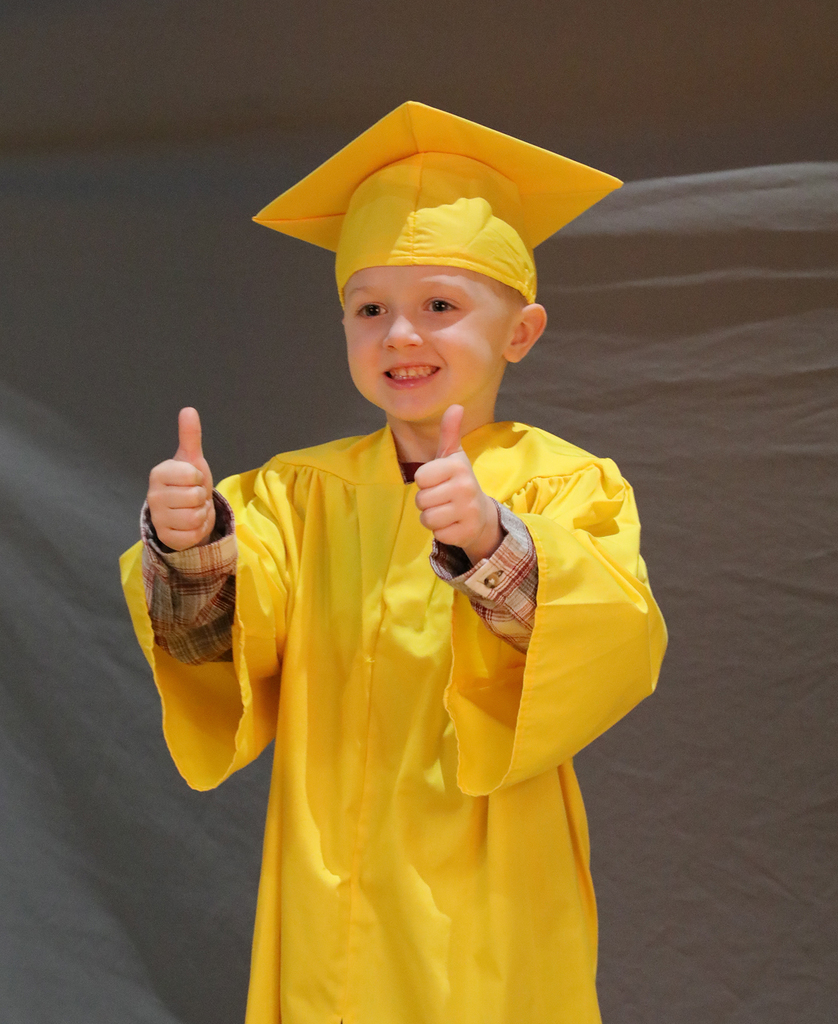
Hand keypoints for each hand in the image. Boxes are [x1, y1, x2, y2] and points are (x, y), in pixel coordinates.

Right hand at [147, 407, 215, 550]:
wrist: (186, 510)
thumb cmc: (188, 482)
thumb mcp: (191, 459)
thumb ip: (190, 436)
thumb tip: (188, 409)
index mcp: (158, 474)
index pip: (192, 475)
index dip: (199, 478)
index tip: (192, 480)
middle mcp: (153, 496)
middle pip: (195, 497)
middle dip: (201, 498)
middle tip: (193, 497)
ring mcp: (158, 518)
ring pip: (195, 517)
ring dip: (201, 514)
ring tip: (193, 509)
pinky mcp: (166, 537)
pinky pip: (193, 534)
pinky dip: (199, 530)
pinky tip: (190, 524)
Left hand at [414, 405, 502, 562]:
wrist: (481, 515)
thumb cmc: (459, 482)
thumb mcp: (453, 457)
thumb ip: (450, 432)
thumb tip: (456, 405)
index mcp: (458, 466)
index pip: (420, 477)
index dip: (425, 482)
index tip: (439, 481)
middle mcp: (465, 487)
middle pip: (421, 500)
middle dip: (427, 502)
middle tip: (443, 499)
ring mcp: (467, 511)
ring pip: (426, 518)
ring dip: (432, 517)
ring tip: (446, 511)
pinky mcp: (465, 532)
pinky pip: (437, 534)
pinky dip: (441, 532)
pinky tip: (453, 524)